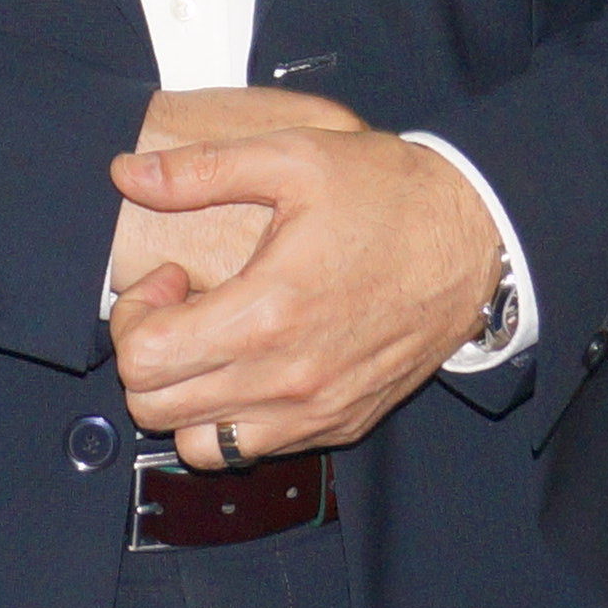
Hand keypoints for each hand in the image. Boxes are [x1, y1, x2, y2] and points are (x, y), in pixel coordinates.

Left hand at [106, 123, 494, 461]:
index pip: (144, 358)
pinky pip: (255, 449)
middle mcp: (287, 380)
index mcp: (267, 314)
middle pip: (155, 408)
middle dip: (149, 353)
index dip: (134, 314)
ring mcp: (314, 412)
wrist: (480, 241)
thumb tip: (127, 173)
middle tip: (184, 305)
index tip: (169, 277)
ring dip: (185, 398)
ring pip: (198, 448)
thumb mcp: (296, 158)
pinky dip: (233, 418)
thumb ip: (201, 170)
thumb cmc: (393, 198)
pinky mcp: (340, 425)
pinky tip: (255, 363)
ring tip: (213, 343)